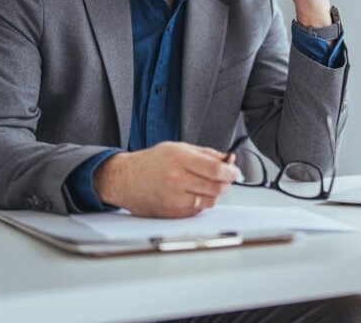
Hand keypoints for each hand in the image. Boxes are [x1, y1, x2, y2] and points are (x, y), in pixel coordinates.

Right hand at [93, 142, 239, 217]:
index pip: (216, 169)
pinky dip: (200, 203)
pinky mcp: (170, 212)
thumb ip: (206, 153)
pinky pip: (196, 211)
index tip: (235, 171)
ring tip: (206, 185)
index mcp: (180, 158)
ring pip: (209, 201)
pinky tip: (193, 194)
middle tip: (226, 179)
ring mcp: (173, 198)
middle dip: (226, 183)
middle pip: (217, 187)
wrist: (124, 178)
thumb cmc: (151, 162)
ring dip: (214, 194)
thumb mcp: (178, 148)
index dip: (231, 171)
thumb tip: (228, 159)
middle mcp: (176, 179)